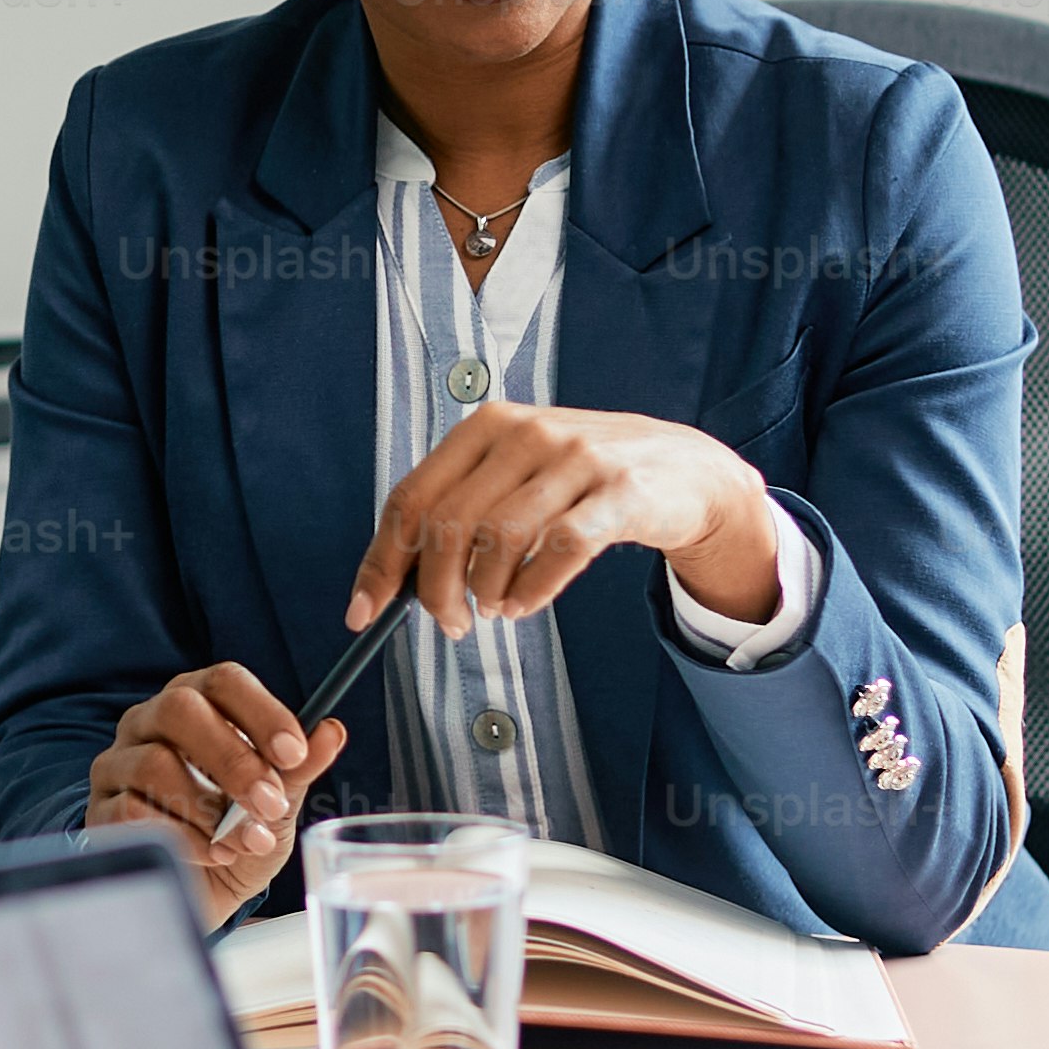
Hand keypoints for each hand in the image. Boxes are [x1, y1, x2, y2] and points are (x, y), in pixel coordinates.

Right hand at [84, 662, 350, 930]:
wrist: (200, 892)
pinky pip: (134, 812)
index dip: (261, 713)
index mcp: (198, 704)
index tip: (294, 753)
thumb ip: (298, 769)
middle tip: (268, 804)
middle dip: (233, 759)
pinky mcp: (100, 809)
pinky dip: (184, 839)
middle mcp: (151, 722)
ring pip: (154, 763)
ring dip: (208, 809)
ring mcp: (118, 762)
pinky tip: (210, 856)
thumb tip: (331, 732)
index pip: (224, 681)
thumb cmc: (238, 836)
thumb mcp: (277, 805)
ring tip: (240, 842)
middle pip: (180, 709)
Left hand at [356, 403, 778, 641]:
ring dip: (486, 591)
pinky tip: (525, 603)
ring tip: (496, 609)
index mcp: (488, 426)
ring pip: (499, 539)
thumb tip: (395, 579)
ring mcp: (577, 459)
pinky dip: (531, 590)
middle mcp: (527, 433)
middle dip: (436, 590)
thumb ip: (462, 509)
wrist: (685, 470)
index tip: (363, 611)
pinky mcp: (621, 493)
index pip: (411, 497)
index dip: (381, 561)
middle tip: (450, 622)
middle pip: (449, 524)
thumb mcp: (518, 474)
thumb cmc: (585, 480)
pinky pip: (560, 550)